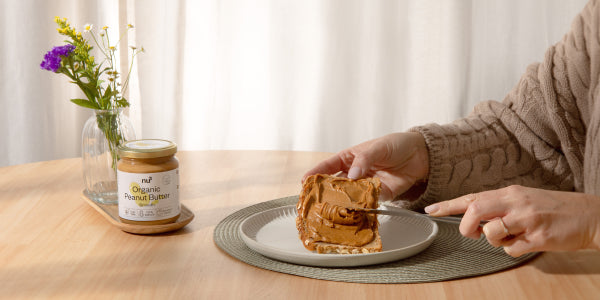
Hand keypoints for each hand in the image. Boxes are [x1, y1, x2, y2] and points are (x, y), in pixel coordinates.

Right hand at [302, 132, 428, 200]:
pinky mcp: (380, 194)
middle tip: (317, 199)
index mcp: (350, 157)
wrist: (421, 154)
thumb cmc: (397, 145)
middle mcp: (356, 172)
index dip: (315, 173)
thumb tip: (352, 174)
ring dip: (343, 200)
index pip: (328, 166)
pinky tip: (357, 208)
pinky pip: (368, 201)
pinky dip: (362, 205)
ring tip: (334, 206)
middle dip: (326, 191)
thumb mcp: (378, 147)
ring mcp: (367, 184)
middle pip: (336, 184)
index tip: (304, 181)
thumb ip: (364, 160)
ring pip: (350, 195)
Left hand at [424, 185, 599, 256]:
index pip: (472, 197)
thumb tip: (476, 220)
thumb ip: (499, 207)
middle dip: (468, 226)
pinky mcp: (539, 236)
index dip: (448, 204)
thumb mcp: (523, 200)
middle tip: (474, 234)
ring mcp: (527, 218)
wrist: (590, 215)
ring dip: (496, 241)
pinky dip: (515, 250)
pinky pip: (512, 249)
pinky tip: (530, 241)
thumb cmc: (554, 209)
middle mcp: (516, 202)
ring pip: (492, 233)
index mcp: (510, 192)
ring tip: (514, 235)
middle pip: (475, 210)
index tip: (430, 210)